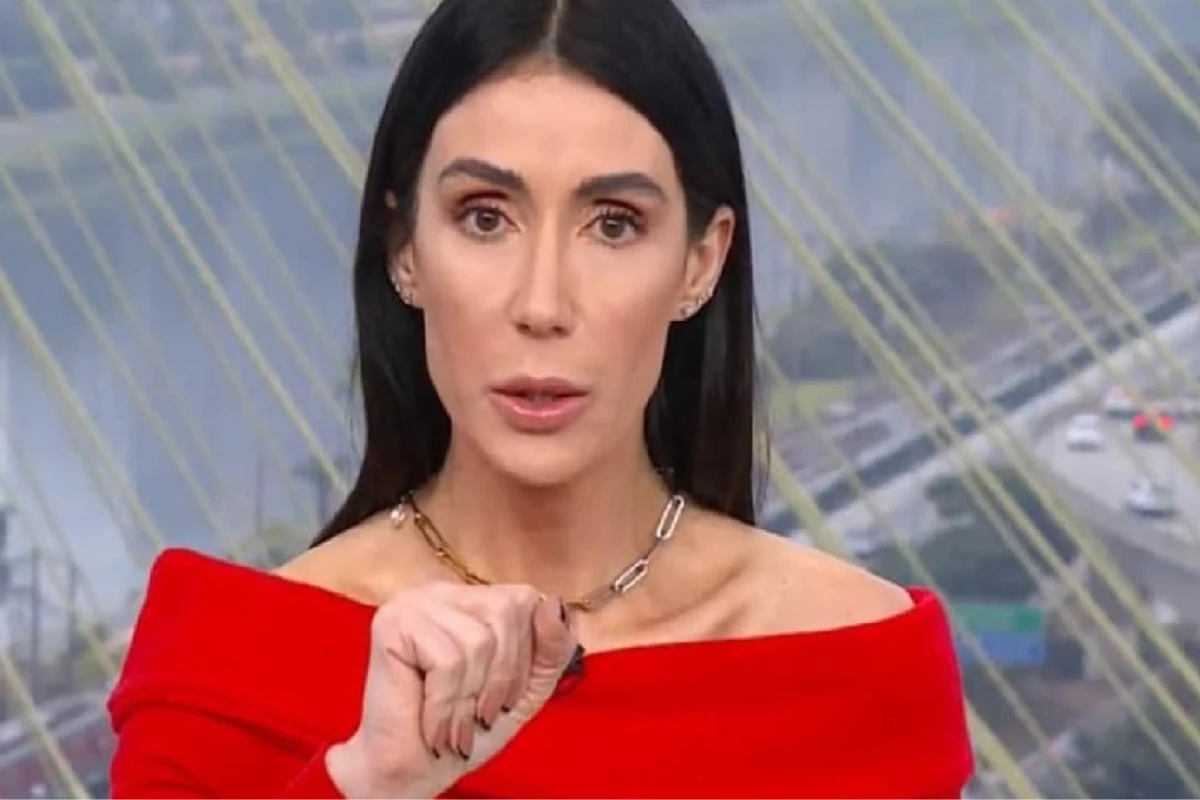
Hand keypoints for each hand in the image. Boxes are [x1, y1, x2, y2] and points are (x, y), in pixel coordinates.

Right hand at [325, 582, 577, 797]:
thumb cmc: (467, 728)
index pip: (525, 600)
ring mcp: (415, 602)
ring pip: (477, 640)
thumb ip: (553, 646)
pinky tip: (436, 727)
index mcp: (473, 598)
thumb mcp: (527, 687)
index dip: (525, 655)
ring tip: (458, 725)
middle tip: (482, 715)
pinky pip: (447, 661)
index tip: (506, 698)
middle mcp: (443, 590)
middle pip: (505, 612)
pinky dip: (446, 705)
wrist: (413, 772)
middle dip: (502, 677)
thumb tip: (554, 603)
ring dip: (472, 698)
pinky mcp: (393, 624)